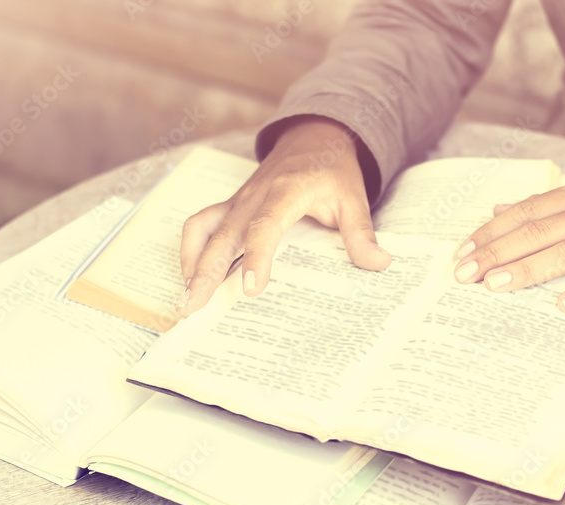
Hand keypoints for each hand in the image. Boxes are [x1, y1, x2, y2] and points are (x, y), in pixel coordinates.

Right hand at [176, 117, 390, 316]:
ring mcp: (238, 200)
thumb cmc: (333, 170)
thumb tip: (379, 263)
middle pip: (224, 235)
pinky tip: (191, 276)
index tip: (251, 289)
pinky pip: (201, 224)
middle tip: (192, 307)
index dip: (256, 257)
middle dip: (205, 273)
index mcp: (286, 192)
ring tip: (186, 299)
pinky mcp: (230, 205)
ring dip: (191, 262)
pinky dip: (190, 249)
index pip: (266, 227)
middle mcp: (254, 196)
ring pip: (203, 229)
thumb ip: (361, 233)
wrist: (313, 136)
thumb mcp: (354, 199)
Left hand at [452, 174, 564, 311]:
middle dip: (497, 253)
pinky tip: (563, 305)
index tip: (460, 254)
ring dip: (530, 269)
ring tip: (496, 286)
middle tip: (463, 275)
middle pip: (539, 231)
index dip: (490, 233)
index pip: (525, 212)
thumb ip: (544, 206)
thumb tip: (497, 211)